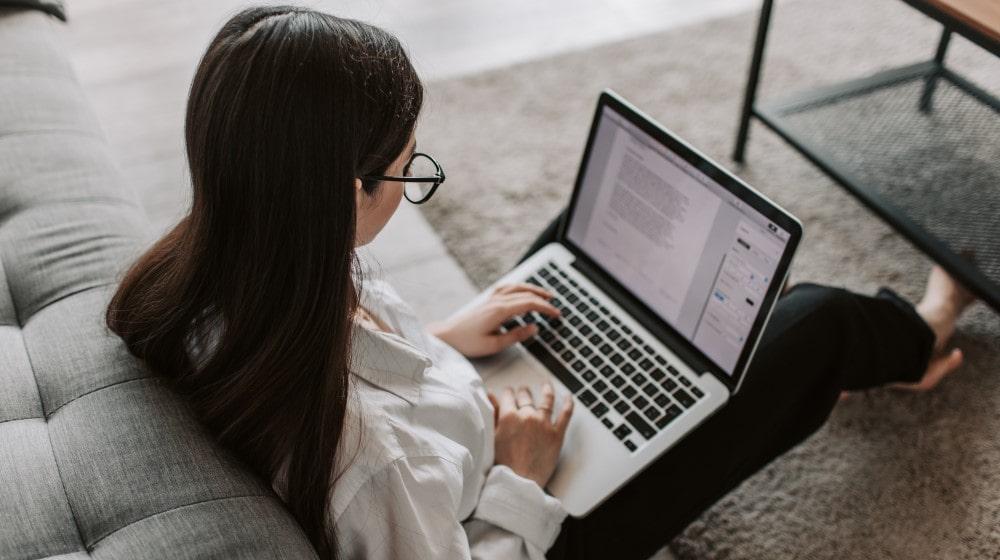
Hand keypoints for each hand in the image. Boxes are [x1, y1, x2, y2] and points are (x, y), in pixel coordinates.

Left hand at [428, 283, 559, 357]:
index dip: (546, 308)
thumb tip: (534, 328)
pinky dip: (519, 287)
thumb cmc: (467, 342)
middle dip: (543, 299)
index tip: (557, 314)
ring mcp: (491, 298)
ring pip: (517, 287)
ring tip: (545, 294)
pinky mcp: (487, 300)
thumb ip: (516, 336)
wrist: (447, 336)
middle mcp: (496, 300)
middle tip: (556, 307)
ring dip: (533, 289)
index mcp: (500, 311)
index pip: (529, 304)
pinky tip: (523, 290)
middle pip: (526, 294)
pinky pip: (507, 287)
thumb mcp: (494, 345)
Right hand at [488, 382, 573, 487]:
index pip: (508, 396)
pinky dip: (568, 403)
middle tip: (523, 391)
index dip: (508, 393)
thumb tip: (490, 396)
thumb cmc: (502, 465)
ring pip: (546, 400)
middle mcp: (527, 416)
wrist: (518, 483)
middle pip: (526, 396)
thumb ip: (492, 414)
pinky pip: (565, 414)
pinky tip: (568, 397)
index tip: (508, 393)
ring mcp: (543, 424)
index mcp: (508, 416)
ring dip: (546, 390)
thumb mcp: (492, 437)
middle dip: (523, 392)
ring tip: (546, 386)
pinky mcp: (557, 435)